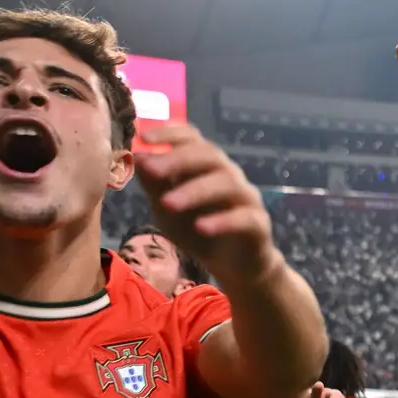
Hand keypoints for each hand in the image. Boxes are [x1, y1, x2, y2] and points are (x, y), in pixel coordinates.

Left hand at [133, 122, 279, 287]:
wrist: (232, 264)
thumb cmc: (197, 229)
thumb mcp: (167, 208)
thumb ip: (155, 184)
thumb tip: (139, 157)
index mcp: (206, 165)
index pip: (193, 138)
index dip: (170, 133)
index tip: (144, 138)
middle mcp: (229, 174)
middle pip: (210, 155)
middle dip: (179, 160)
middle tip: (153, 171)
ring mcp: (247, 197)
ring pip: (227, 184)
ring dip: (195, 191)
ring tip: (168, 205)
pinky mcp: (258, 224)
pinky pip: (244, 217)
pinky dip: (222, 221)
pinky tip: (201, 228)